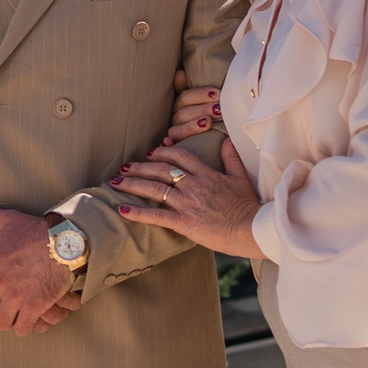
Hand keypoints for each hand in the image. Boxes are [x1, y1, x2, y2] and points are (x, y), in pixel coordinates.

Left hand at [0, 203, 73, 335]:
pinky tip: (27, 319)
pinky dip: (24, 327)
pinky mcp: (35, 307)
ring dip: (6, 320)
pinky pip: (22, 329)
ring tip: (11, 314)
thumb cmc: (36, 231)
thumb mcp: (8, 220)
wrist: (66, 242)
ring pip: (1, 323)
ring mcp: (17, 297)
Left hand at [115, 139, 262, 260]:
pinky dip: (137, 212)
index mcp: (205, 174)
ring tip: (116, 181)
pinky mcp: (184, 222)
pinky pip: (156, 216)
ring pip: (154, 189)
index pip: (179, 156)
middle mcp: (193, 185)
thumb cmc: (248, 205)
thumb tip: (226, 139)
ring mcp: (187, 203)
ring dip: (132, 184)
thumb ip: (231, 157)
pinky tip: (121, 208)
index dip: (162, 152)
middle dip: (139, 167)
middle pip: (160, 170)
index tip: (151, 152)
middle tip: (124, 166)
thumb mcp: (240, 177)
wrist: (251, 228)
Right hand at [158, 68, 222, 147]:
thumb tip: (179, 73)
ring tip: (208, 123)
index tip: (217, 94)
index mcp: (182, 106)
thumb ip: (197, 90)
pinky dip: (167, 143)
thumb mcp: (210, 103)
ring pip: (176, 130)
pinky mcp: (176, 148)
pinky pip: (168, 146)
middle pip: (182, 113)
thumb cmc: (216, 119)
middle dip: (202, 109)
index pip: (185, 97)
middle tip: (219, 109)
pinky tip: (168, 141)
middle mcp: (176, 120)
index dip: (200, 95)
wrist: (220, 145)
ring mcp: (175, 134)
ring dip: (191, 126)